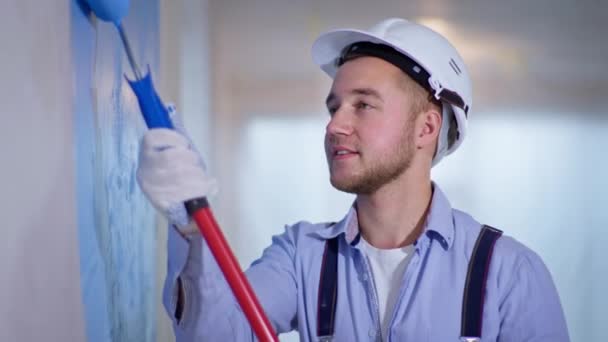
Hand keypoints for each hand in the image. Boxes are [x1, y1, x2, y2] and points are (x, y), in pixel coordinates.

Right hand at [136, 114, 216, 232]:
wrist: (182, 209)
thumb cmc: (181, 173)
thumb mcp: (176, 151)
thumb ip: (176, 135)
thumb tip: (171, 108)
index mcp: (145, 152)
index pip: (154, 137)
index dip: (176, 139)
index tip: (184, 146)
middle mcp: (144, 170)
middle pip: (173, 157)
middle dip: (192, 160)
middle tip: (196, 166)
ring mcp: (152, 187)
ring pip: (182, 174)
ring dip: (199, 175)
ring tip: (202, 179)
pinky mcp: (162, 203)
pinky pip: (187, 191)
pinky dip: (204, 186)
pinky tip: (208, 186)